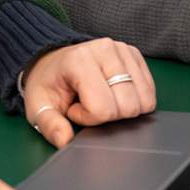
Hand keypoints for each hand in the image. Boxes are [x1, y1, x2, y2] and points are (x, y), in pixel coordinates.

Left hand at [22, 38, 156, 147]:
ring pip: (144, 100)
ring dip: (123, 108)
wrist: (53, 61)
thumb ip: (50, 125)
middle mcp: (105, 50)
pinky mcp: (135, 55)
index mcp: (79, 60)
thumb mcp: (38, 106)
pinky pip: (150, 91)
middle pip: (128, 106)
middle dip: (109, 115)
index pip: (103, 108)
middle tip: (89, 103)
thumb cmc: (49, 84)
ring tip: (100, 97)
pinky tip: (114, 92)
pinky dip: (135, 100)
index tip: (75, 108)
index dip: (88, 118)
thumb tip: (64, 140)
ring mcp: (123, 50)